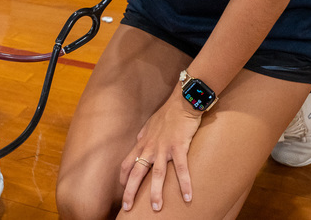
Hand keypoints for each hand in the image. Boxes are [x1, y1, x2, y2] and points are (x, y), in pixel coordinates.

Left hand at [118, 91, 201, 211]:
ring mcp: (163, 148)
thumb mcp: (150, 125)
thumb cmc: (167, 114)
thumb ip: (144, 136)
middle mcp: (149, 148)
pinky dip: (184, 183)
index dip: (123, 178)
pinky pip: (181, 169)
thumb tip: (138, 142)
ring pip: (157, 174)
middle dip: (130, 192)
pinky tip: (187, 197)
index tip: (123, 190)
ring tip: (156, 208)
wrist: (181, 102)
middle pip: (136, 173)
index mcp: (142, 144)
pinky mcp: (178, 147)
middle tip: (127, 208)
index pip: (127, 164)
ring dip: (156, 192)